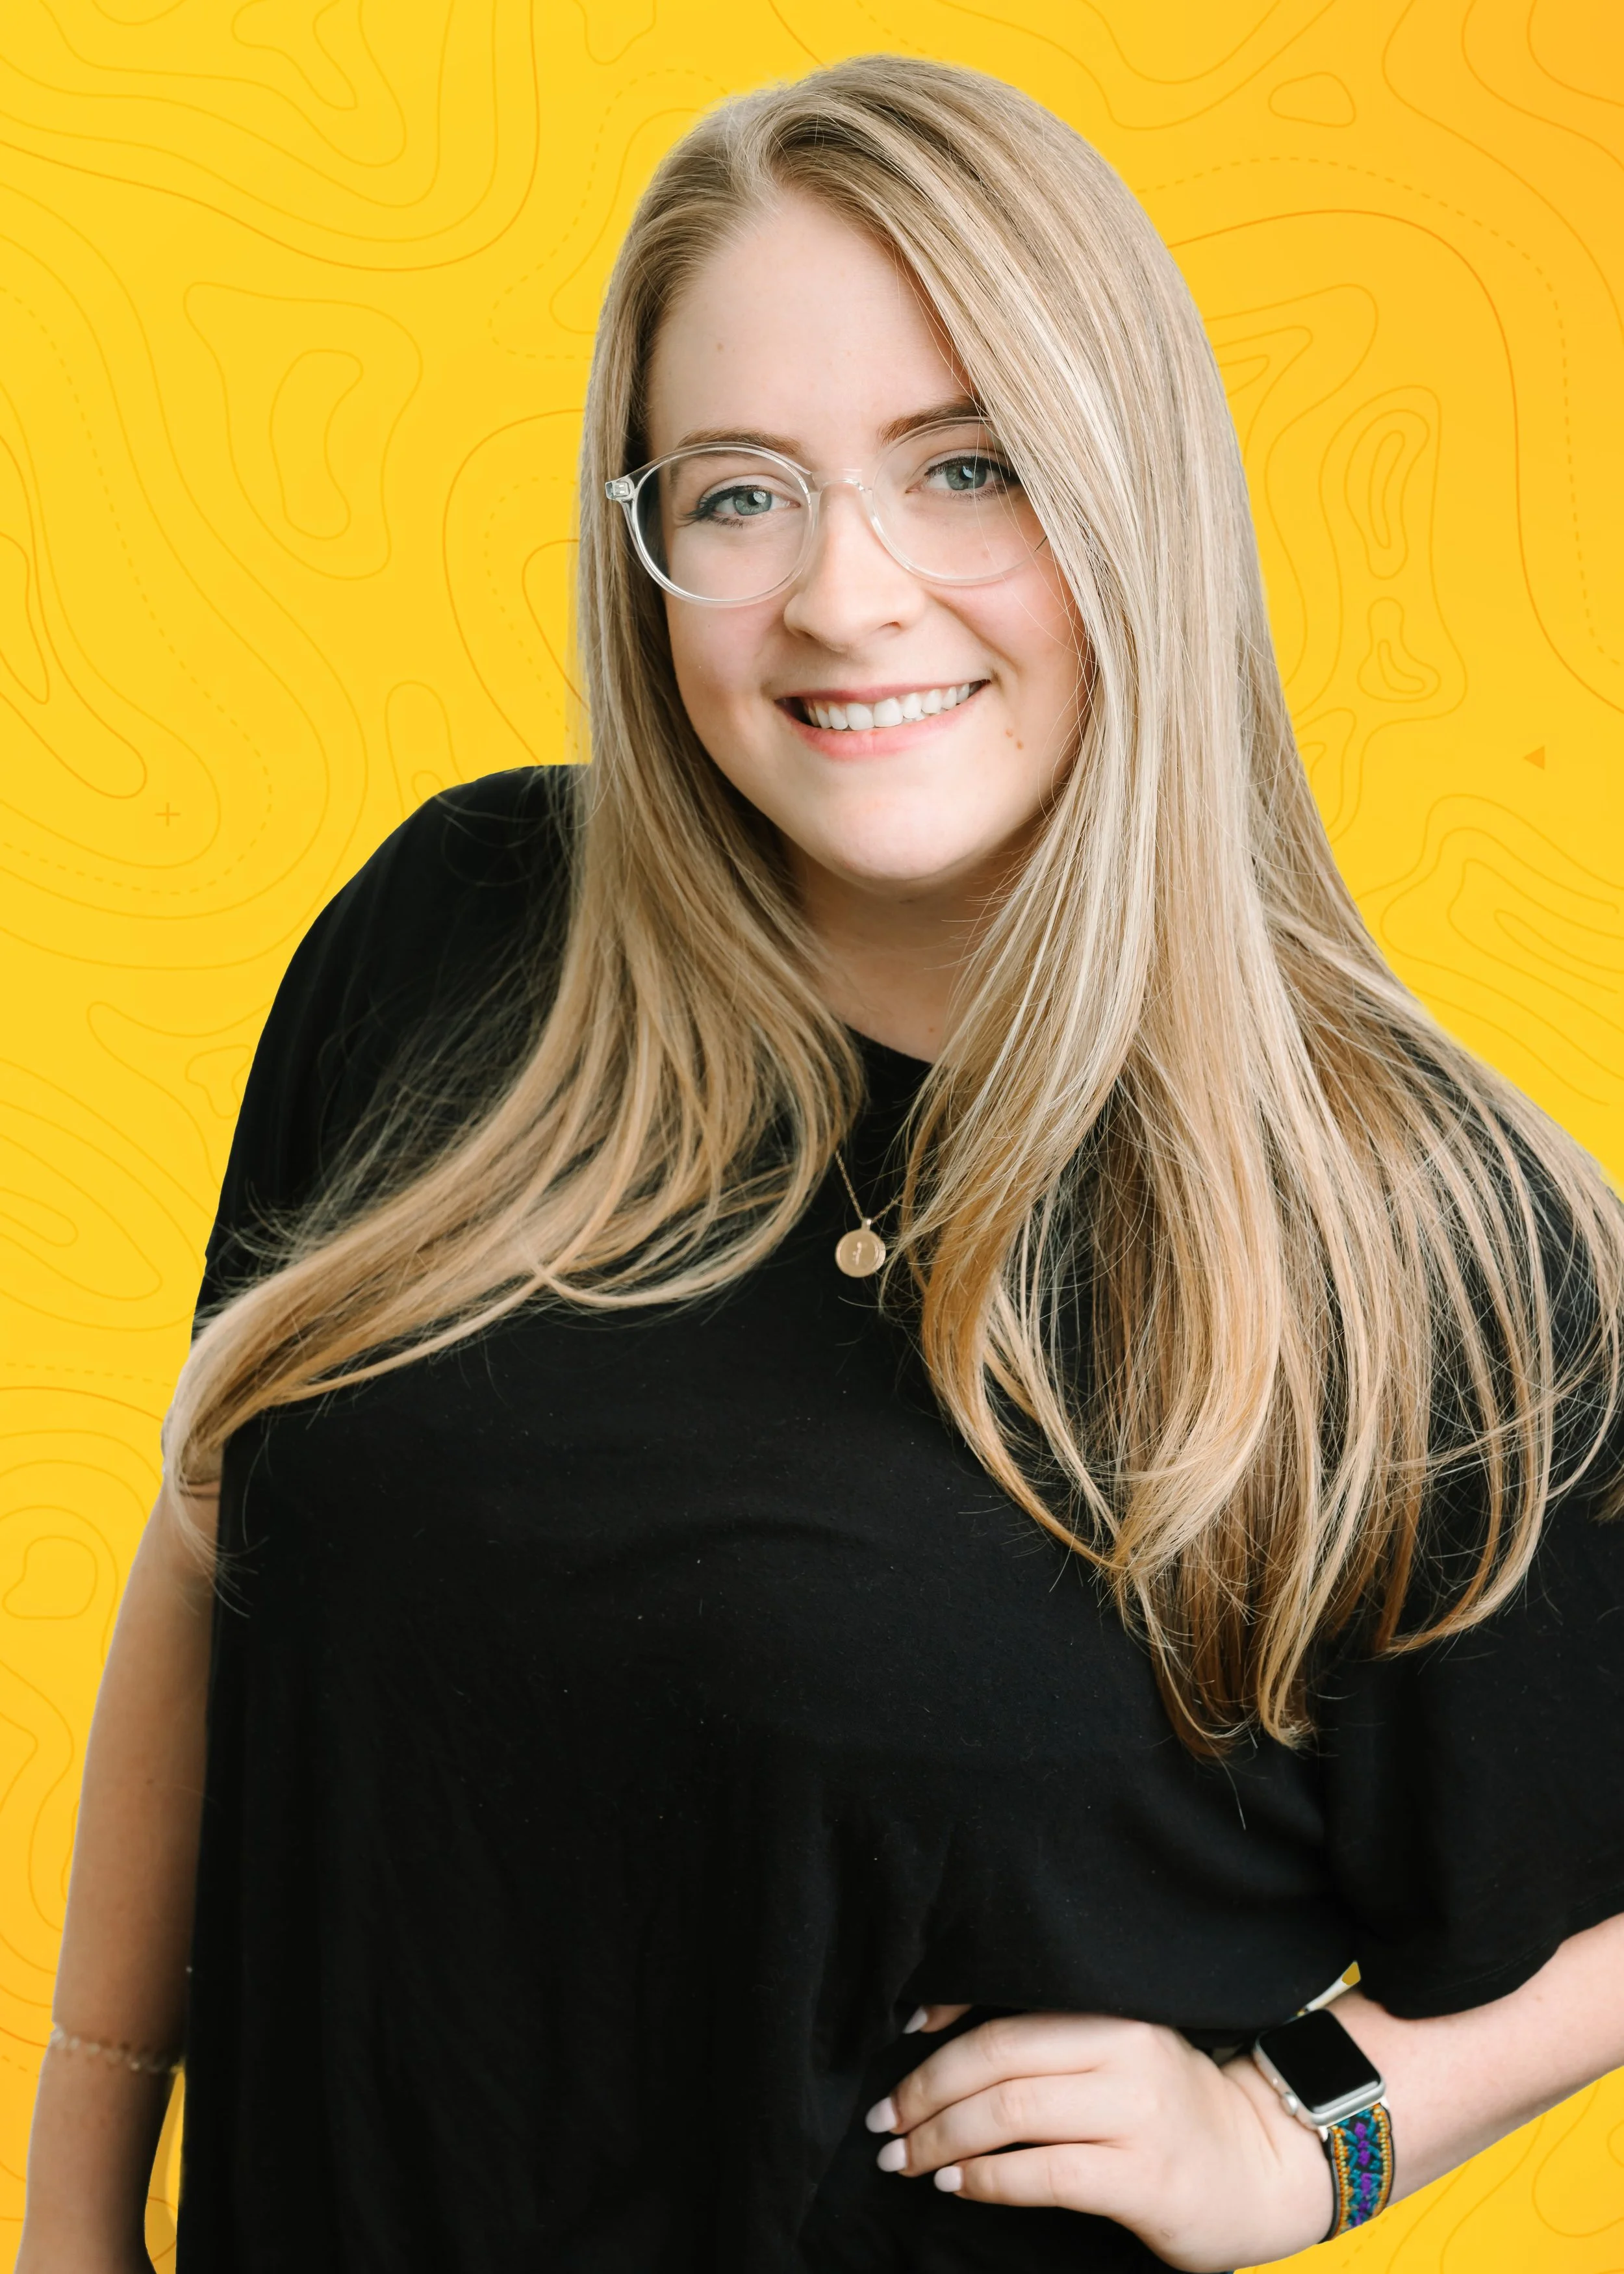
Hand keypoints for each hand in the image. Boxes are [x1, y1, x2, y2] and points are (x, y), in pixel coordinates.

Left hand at [865, 2003, 1333, 2270]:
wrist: (1259, 2170)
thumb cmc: (1167, 2110)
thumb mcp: (1117, 2053)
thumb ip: (1047, 2040)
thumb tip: (933, 2031)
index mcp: (1112, 2014)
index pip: (1007, 2009)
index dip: (941, 2025)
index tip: (897, 2043)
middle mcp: (1124, 2052)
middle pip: (997, 2059)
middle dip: (926, 2091)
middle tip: (884, 2122)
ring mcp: (1137, 2116)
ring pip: (1012, 2113)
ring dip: (943, 2139)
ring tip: (906, 2158)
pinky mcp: (1143, 2179)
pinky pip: (1044, 2173)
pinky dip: (987, 2179)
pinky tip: (957, 2185)